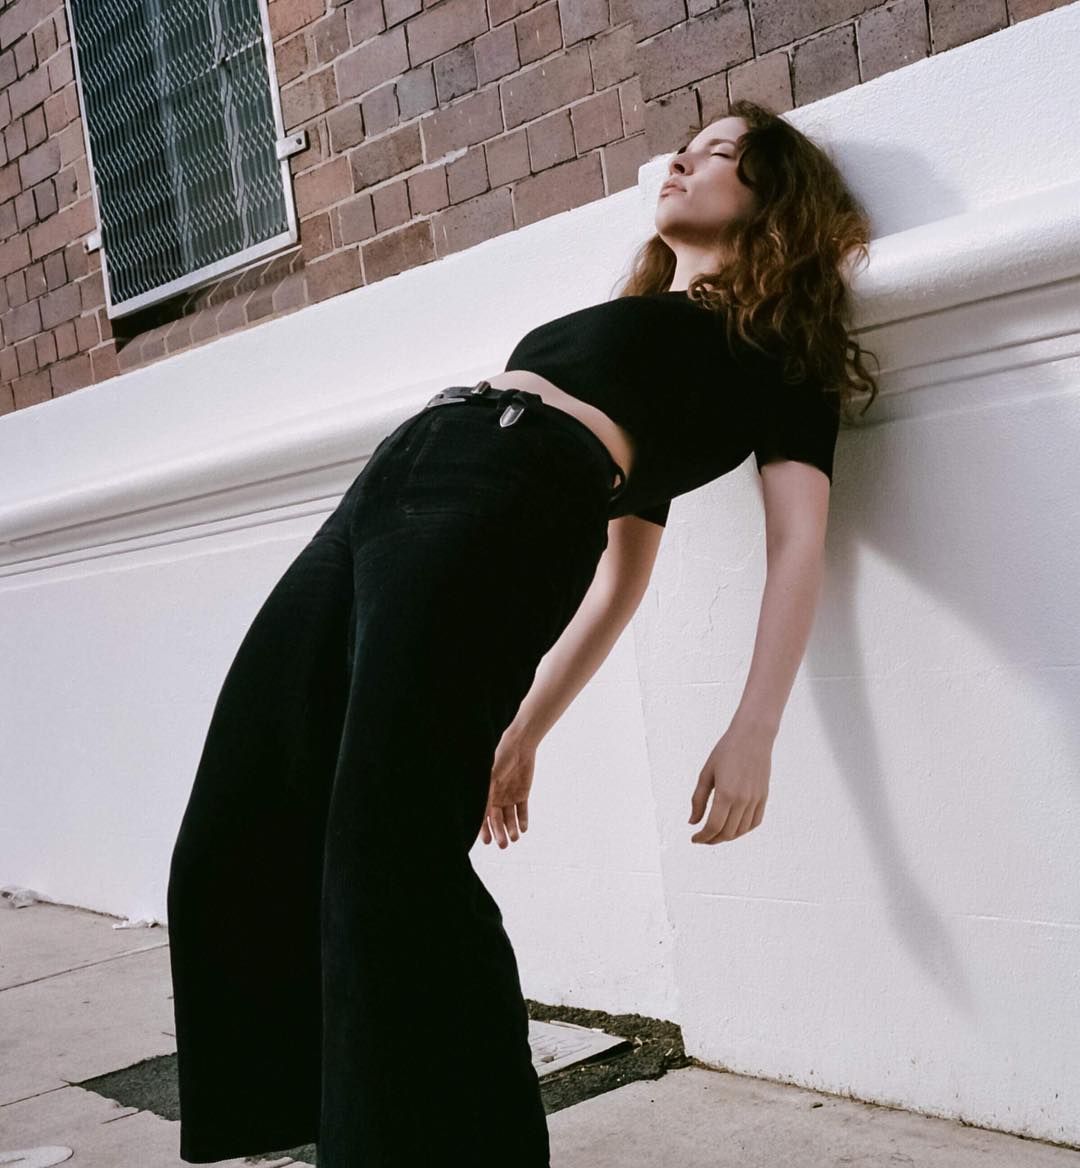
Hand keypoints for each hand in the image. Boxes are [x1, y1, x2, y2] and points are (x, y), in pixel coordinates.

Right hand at [479, 726, 536, 847]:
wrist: (520, 746)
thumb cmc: (501, 758)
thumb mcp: (491, 777)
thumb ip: (488, 794)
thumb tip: (481, 813)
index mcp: (486, 793)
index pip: (484, 815)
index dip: (484, 829)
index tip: (486, 841)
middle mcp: (497, 797)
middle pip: (498, 820)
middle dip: (499, 833)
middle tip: (503, 845)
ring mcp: (510, 796)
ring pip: (510, 818)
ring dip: (512, 828)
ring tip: (515, 838)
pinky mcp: (522, 794)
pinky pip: (522, 811)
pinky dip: (523, 820)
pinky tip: (524, 829)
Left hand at [688, 723, 772, 843]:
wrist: (752, 736)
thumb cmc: (726, 751)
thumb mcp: (706, 773)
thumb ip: (699, 799)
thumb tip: (692, 822)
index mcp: (726, 793)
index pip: (714, 826)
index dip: (703, 837)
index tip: (694, 839)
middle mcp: (743, 800)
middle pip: (727, 832)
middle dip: (712, 839)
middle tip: (702, 838)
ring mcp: (755, 799)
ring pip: (741, 831)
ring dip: (727, 837)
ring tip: (715, 833)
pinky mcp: (764, 797)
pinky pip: (755, 822)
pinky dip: (743, 830)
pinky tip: (733, 827)